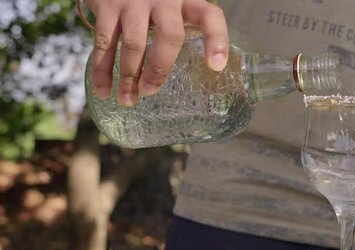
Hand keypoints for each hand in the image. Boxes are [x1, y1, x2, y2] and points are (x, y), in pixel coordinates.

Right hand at [87, 0, 228, 105]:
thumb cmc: (153, 0)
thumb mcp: (174, 7)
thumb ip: (184, 28)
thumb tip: (201, 72)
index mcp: (187, 0)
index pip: (210, 16)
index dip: (216, 40)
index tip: (216, 67)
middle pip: (170, 35)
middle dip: (160, 68)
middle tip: (151, 91)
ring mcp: (134, 1)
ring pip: (134, 43)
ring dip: (130, 76)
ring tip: (128, 100)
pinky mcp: (107, 5)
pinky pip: (104, 42)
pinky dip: (103, 70)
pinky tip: (105, 90)